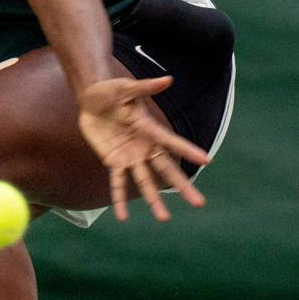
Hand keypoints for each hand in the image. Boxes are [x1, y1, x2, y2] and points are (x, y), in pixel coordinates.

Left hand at [76, 76, 210, 221]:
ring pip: (145, 182)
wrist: (92, 99)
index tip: (206, 161)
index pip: (172, 142)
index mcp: (150, 128)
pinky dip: (118, 199)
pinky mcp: (113, 161)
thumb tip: (168, 80)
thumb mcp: (126, 87)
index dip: (188, 150)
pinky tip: (122, 217)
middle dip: (182, 186)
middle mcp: (144, 146)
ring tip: (165, 219)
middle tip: (200, 203)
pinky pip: (117, 183)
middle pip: (166, 170)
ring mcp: (130, 156)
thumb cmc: (111, 89)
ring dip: (154, 201)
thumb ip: (145, 87)